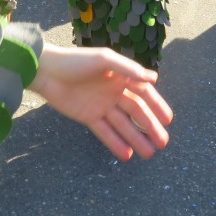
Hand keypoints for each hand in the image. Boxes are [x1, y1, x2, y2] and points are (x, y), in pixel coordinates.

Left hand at [30, 43, 172, 160]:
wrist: (46, 71)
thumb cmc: (75, 61)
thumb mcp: (103, 60)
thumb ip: (128, 69)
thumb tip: (154, 78)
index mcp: (120, 76)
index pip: (143, 93)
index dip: (156, 105)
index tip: (168, 120)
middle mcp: (113, 91)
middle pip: (135, 112)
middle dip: (150, 127)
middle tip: (163, 143)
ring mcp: (101, 105)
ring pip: (123, 125)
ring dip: (136, 138)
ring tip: (149, 153)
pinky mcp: (88, 117)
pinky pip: (105, 132)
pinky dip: (115, 143)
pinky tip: (127, 155)